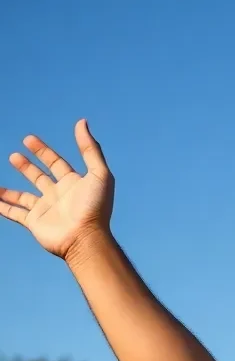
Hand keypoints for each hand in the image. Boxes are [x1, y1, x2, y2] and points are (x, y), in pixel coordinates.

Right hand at [1, 121, 113, 260]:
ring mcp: (46, 210)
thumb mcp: (99, 174)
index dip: (43, 151)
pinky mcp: (35, 223)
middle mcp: (59, 196)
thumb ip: (90, 149)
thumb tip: (82, 122)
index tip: (28, 139)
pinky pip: (15, 213)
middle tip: (14, 156)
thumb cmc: (94, 207)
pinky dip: (3, 206)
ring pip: (24, 196)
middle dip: (27, 166)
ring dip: (11, 189)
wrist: (85, 238)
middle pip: (39, 177)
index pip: (56, 163)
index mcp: (74, 184)